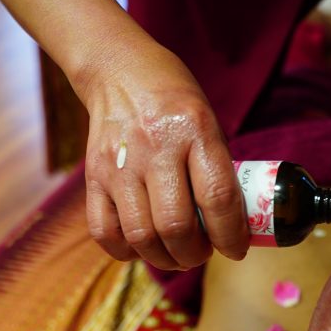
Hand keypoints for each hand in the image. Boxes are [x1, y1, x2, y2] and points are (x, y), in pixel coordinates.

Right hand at [81, 35, 248, 269]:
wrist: (119, 71)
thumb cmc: (175, 104)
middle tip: (203, 252)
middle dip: (195, 254)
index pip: (217, 198)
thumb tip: (230, 227)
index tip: (237, 250)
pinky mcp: (94, 176)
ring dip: (165, 259)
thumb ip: (217, 171)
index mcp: (195, 130)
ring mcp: (120, 164)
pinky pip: (105, 232)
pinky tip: (143, 246)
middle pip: (175, 226)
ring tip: (177, 255)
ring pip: (141, 236)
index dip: (231, 236)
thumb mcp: (209, 123)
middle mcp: (155, 148)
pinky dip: (127, 251)